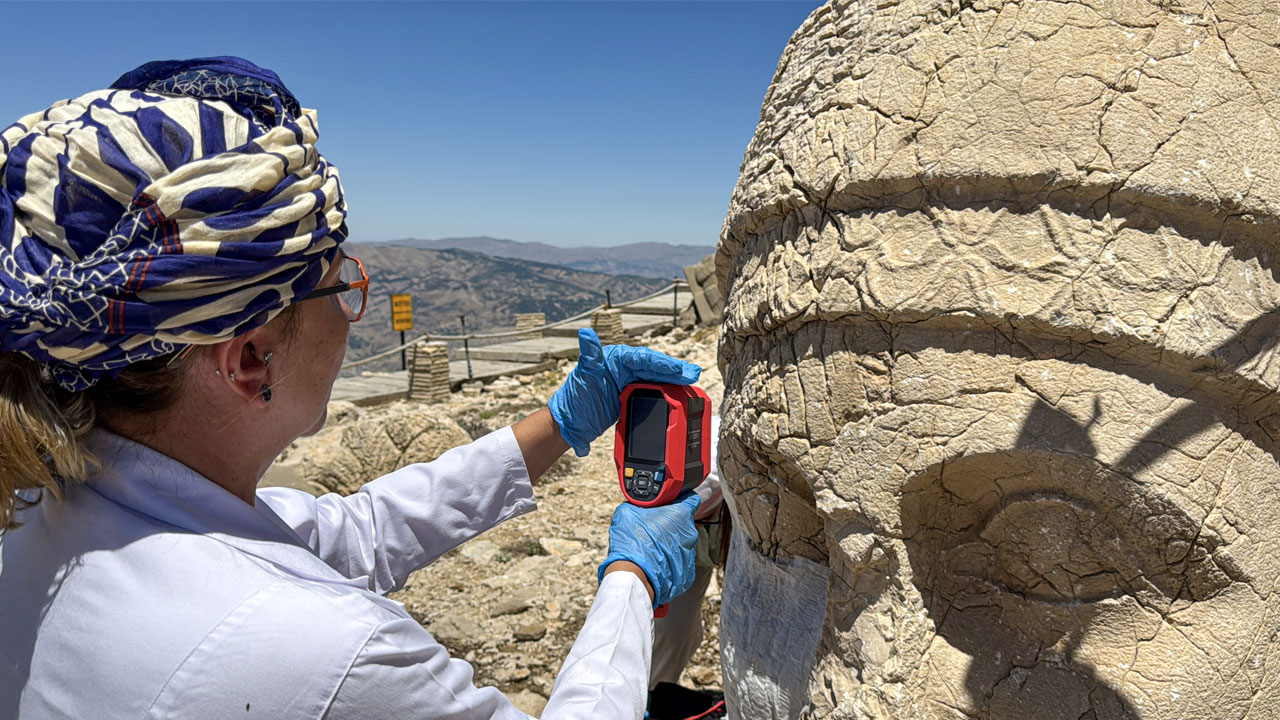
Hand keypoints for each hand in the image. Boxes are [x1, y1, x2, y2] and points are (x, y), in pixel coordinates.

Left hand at [548, 329, 699, 456]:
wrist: (570, 423)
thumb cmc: (574, 398)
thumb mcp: (583, 375)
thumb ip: (589, 354)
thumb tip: (585, 333)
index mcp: (615, 358)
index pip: (644, 358)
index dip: (663, 364)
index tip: (679, 370)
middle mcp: (624, 366)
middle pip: (654, 366)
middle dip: (675, 370)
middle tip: (693, 374)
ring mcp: (628, 379)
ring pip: (656, 376)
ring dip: (674, 379)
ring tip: (692, 380)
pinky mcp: (631, 392)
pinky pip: (653, 387)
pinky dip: (667, 389)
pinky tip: (679, 392)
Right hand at [597, 492, 701, 607]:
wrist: (633, 575)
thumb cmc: (633, 543)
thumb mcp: (628, 512)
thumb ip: (640, 504)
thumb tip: (638, 504)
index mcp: (681, 515)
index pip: (691, 499)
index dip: (682, 498)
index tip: (673, 501)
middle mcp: (690, 534)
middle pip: (683, 523)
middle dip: (670, 524)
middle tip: (653, 527)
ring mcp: (690, 554)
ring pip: (681, 544)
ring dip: (670, 543)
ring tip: (652, 547)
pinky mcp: (687, 572)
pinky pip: (679, 562)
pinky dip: (669, 561)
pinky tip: (655, 561)